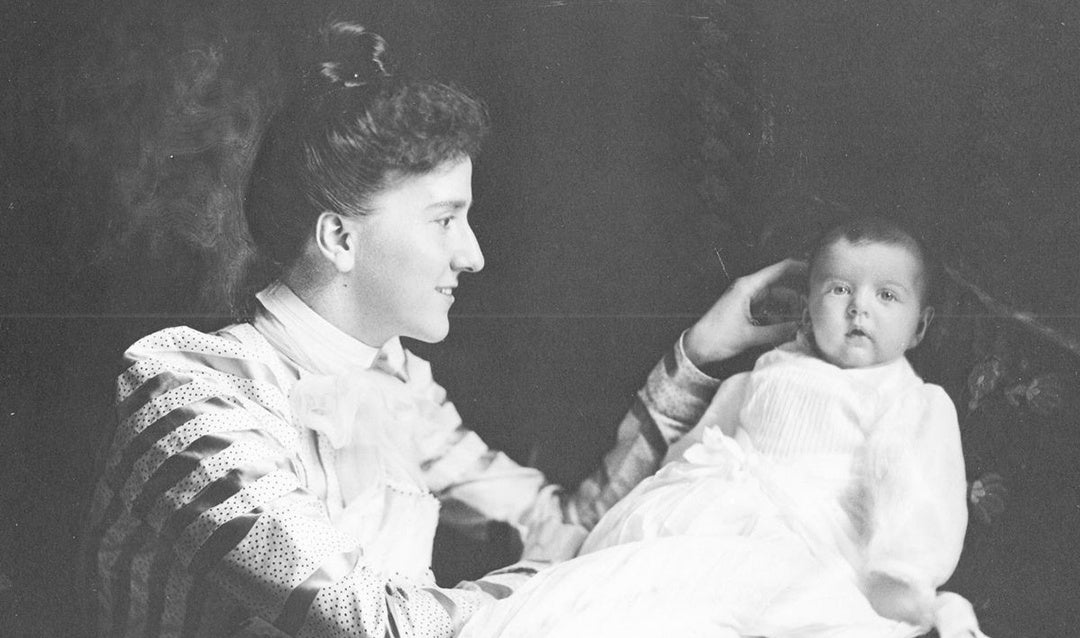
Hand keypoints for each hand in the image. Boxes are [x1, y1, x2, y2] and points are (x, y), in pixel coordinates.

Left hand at [683, 258, 805, 366]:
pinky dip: (780, 316)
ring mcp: (747, 300)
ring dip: (790, 308)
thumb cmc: (715, 337)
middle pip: (781, 286)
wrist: (696, 348)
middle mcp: (748, 289)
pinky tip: (791, 326)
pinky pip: (769, 310)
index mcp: (747, 286)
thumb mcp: (750, 335)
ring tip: (807, 318)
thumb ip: (778, 331)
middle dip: (799, 295)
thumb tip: (802, 329)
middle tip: (817, 304)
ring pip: (776, 300)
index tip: (818, 271)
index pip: (779, 269)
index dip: (800, 267)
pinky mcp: (746, 311)